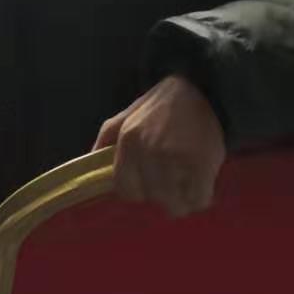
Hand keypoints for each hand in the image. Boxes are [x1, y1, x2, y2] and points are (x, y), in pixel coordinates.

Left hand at [92, 74, 224, 218]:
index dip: (136, 190)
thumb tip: (90, 160)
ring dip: (181, 199)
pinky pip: (198, 200)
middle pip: (151, 197)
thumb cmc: (162, 105)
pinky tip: (200, 185)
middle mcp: (148, 152)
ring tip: (186, 183)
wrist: (202, 90)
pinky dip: (200, 198)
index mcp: (128, 140)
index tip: (147, 184)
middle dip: (160, 194)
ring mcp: (175, 159)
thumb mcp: (126, 115)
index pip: (124, 188)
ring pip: (174, 203)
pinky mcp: (201, 165)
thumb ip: (106, 138)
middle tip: (171, 180)